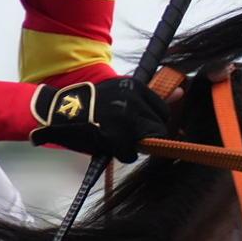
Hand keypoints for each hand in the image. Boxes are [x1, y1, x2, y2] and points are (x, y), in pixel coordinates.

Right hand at [29, 77, 170, 162]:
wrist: (58, 112)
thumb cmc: (91, 105)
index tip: (141, 126)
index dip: (153, 123)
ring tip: (116, 139)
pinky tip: (109, 146)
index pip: (162, 110)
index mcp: (135, 86)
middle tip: (125, 134)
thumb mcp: (121, 94)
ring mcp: (125, 117)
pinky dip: (122, 154)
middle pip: (158, 127)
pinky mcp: (116, 135)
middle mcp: (133, 99)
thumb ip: (150, 97)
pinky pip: (130, 153)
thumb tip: (183, 92)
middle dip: (145, 135)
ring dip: (134, 145)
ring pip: (146, 140)